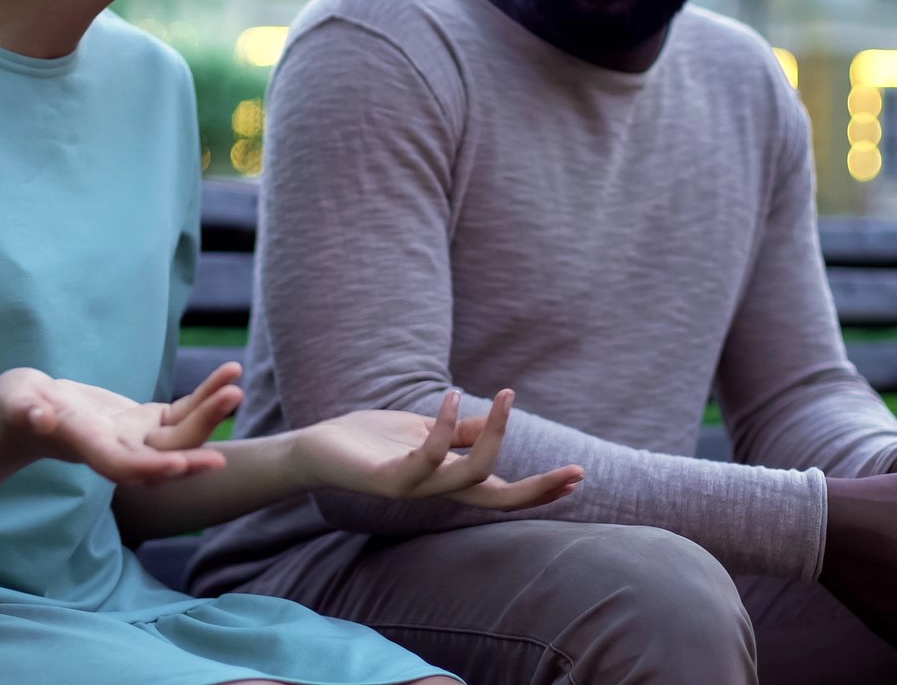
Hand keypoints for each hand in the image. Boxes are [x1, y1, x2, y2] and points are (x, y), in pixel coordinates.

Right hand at [0, 362, 243, 485]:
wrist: (30, 413)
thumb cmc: (17, 406)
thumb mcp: (15, 401)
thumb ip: (24, 409)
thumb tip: (39, 416)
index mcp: (88, 446)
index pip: (123, 466)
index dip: (153, 468)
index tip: (181, 464)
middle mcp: (119, 449)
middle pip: (165, 452)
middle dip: (199, 435)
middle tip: (232, 403)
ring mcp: (137, 437)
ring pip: (181, 435)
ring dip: (211, 413)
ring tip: (235, 384)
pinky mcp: (147, 421)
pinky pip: (183, 412)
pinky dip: (206, 396)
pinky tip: (229, 375)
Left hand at [292, 388, 583, 509]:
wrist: (318, 449)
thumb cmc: (372, 440)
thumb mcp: (425, 431)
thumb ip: (460, 433)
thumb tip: (497, 420)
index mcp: (448, 479)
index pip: (502, 492)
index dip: (539, 489)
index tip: (577, 477)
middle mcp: (436, 490)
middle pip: (498, 500)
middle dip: (537, 488)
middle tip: (575, 471)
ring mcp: (414, 488)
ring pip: (470, 477)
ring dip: (495, 436)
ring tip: (508, 397)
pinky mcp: (389, 479)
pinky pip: (429, 455)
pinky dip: (447, 424)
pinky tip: (454, 395)